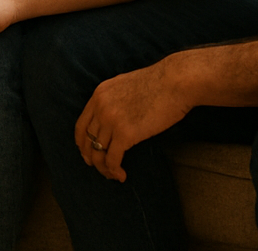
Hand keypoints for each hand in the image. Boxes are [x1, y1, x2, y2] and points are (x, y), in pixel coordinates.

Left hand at [74, 56, 193, 181]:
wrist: (176, 81)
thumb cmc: (159, 83)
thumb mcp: (126, 85)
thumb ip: (115, 100)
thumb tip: (116, 115)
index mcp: (99, 94)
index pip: (81, 124)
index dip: (82, 142)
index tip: (87, 152)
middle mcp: (100, 107)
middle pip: (87, 140)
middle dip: (90, 157)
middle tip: (98, 167)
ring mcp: (111, 120)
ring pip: (98, 153)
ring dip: (104, 168)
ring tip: (113, 175)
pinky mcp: (126, 134)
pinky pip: (112, 159)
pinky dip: (115, 170)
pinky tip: (122, 175)